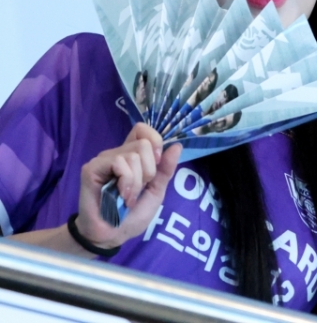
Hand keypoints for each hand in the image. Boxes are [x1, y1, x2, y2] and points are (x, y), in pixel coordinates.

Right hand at [75, 123, 181, 250]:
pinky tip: (120, 195)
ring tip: (128, 196)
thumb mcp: (156, 191)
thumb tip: (177, 146)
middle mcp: (117, 154)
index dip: (155, 141)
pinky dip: (126, 181)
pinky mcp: (91, 169)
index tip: (157, 164)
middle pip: (144, 143)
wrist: (112, 235)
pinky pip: (118, 163)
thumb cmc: (132, 214)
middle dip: (149, 171)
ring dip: (137, 181)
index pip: (142, 129)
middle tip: (139, 189)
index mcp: (132, 155)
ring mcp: (103, 160)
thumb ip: (166, 169)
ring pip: (133, 155)